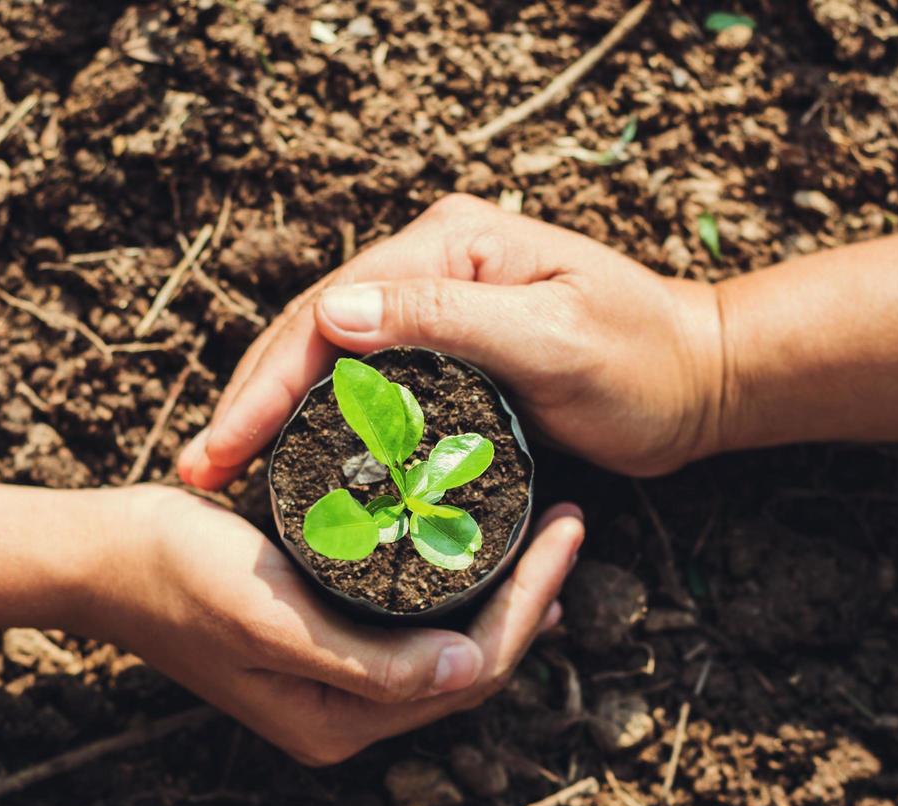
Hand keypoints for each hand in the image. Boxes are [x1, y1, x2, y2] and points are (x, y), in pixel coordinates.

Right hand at [77, 486, 583, 764]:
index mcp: (337, 721)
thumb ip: (364, 658)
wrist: (107, 555)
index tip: (564, 529)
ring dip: (502, 598)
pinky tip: (477, 554)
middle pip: (470, 667)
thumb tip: (466, 667)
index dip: (530, 603)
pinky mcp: (323, 650)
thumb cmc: (178, 572)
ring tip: (543, 538)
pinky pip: (413, 633)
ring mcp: (333, 688)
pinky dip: (455, 595)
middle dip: (531, 600)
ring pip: (448, 651)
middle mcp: (343, 717)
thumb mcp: (269, 611)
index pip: (470, 671)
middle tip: (569, 523)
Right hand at [178, 193, 727, 487]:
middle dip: (250, 401)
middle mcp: (433, 263)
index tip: (220, 447)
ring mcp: (438, 304)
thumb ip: (446, 317)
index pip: (330, 308)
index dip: (267, 382)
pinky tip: (286, 460)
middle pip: (314, 331)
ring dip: (271, 413)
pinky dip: (318, 420)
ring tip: (221, 470)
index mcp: (450, 244)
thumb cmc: (643, 361)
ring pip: (329, 358)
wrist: (700, 381)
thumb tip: (333, 313)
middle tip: (198, 470)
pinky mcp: (448, 348)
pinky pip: (364, 382)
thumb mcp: (551, 338)